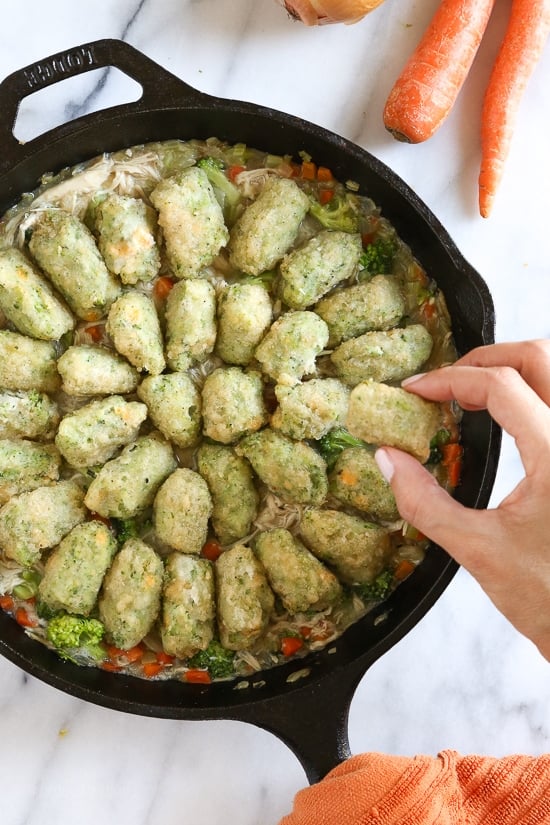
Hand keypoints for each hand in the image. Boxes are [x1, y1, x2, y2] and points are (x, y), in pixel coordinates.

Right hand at [374, 340, 549, 660]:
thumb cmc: (549, 600)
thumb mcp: (479, 552)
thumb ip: (426, 502)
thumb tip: (388, 460)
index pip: (501, 386)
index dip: (450, 379)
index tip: (415, 390)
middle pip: (539, 358)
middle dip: (486, 357)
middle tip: (445, 380)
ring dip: (513, 370)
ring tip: (471, 393)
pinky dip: (529, 394)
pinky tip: (505, 419)